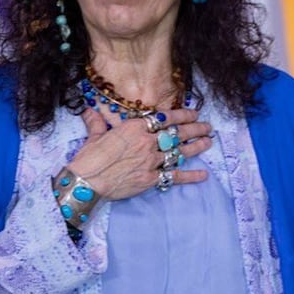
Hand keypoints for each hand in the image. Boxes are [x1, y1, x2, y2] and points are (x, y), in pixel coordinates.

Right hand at [67, 108, 212, 199]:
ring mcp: (151, 160)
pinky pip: (174, 176)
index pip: (166, 118)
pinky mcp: (151, 178)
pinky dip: (190, 176)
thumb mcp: (94, 136)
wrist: (85, 182)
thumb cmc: (88, 158)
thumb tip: (89, 110)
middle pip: (178, 133)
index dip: (183, 115)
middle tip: (207, 127)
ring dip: (196, 147)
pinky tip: (203, 175)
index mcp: (136, 128)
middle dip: (195, 129)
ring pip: (180, 151)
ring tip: (208, 142)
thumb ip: (97, 123)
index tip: (194, 113)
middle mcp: (147, 142)